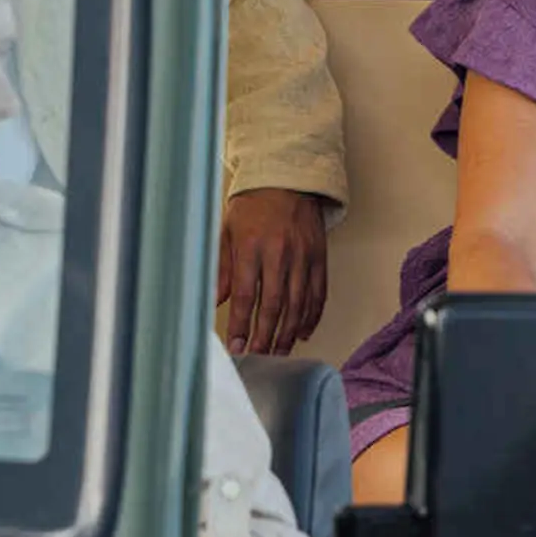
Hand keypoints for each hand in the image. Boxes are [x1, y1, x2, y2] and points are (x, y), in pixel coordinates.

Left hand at [218, 187, 333, 355]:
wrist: (288, 178)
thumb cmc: (253, 206)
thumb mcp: (227, 231)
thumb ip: (222, 268)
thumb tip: (215, 302)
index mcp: (252, 247)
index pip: (245, 296)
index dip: (241, 325)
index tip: (236, 347)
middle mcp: (280, 253)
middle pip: (274, 306)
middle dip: (265, 337)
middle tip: (258, 358)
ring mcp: (303, 256)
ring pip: (298, 304)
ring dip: (288, 333)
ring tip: (279, 353)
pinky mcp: (320, 257)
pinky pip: (319, 293)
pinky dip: (312, 316)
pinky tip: (303, 333)